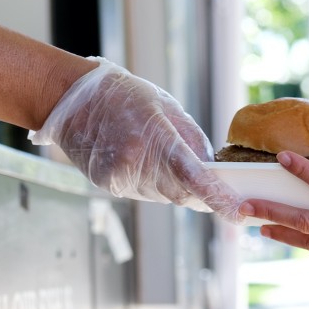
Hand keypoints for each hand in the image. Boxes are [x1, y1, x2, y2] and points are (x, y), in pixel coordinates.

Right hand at [29, 58, 240, 217]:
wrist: (70, 98)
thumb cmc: (123, 95)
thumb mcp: (166, 108)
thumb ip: (193, 141)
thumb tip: (212, 170)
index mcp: (156, 140)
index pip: (194, 178)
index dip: (218, 198)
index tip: (237, 213)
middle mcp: (136, 164)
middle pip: (182, 194)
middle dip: (199, 191)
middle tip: (209, 183)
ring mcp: (119, 178)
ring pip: (162, 197)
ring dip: (172, 185)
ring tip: (159, 156)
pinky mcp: (107, 185)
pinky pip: (141, 193)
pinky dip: (151, 184)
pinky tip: (141, 161)